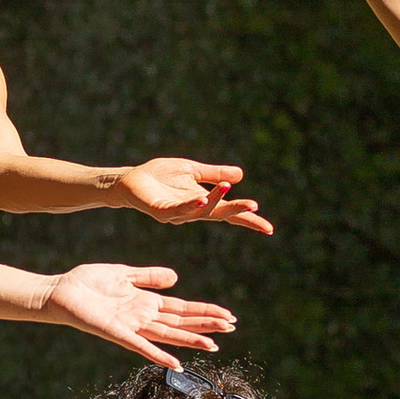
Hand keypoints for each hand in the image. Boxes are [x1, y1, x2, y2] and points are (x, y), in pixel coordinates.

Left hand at [47, 260, 234, 360]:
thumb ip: (149, 276)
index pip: (182, 308)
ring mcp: (131, 326)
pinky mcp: (117, 333)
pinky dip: (159, 355)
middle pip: (181, 322)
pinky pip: (141, 346)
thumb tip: (176, 278)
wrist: (60, 292)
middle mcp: (142, 317)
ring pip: (168, 334)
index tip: (228, 315)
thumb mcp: (123, 273)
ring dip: (191, 340)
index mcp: (145, 302)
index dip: (205, 311)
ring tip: (214, 345)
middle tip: (232, 328)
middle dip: (206, 324)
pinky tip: (176, 364)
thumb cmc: (87, 282)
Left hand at [116, 157, 274, 236]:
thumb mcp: (192, 170)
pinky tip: (202, 199)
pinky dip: (191, 205)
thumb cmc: (159, 176)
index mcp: (202, 203)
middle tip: (255, 208)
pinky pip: (178, 210)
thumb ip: (214, 173)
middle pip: (219, 214)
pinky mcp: (160, 212)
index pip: (228, 213)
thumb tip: (240, 176)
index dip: (247, 219)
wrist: (130, 179)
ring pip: (201, 211)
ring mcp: (176, 214)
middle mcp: (192, 212)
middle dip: (237, 212)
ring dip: (216, 202)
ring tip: (231, 192)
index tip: (268, 228)